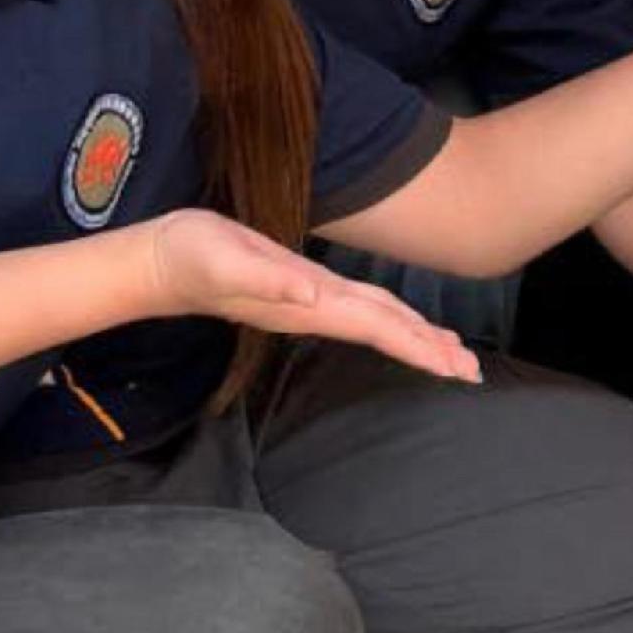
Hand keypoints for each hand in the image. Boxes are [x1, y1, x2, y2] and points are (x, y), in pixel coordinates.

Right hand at [129, 207, 480, 380]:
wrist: (161, 262)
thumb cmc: (193, 258)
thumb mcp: (228, 261)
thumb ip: (270, 280)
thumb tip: (313, 295)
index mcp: (310, 303)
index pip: (377, 326)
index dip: (417, 345)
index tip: (454, 368)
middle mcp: (316, 306)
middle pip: (385, 330)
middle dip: (429, 351)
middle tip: (472, 374)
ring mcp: (308, 299)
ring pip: (374, 321)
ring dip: (413, 338)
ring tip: (448, 355)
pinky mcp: (300, 287)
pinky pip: (356, 307)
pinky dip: (385, 318)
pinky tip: (395, 322)